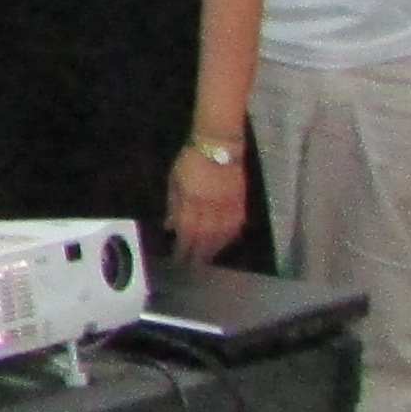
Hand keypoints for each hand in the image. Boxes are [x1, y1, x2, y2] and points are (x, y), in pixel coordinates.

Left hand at [167, 148, 247, 266]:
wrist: (220, 145)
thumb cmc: (192, 160)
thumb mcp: (175, 179)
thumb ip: (173, 204)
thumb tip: (170, 227)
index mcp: (191, 200)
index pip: (187, 230)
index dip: (183, 247)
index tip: (178, 259)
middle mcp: (210, 206)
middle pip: (204, 236)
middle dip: (197, 253)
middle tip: (192, 266)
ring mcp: (227, 204)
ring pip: (221, 234)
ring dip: (213, 249)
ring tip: (207, 259)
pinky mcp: (240, 202)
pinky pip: (236, 225)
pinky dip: (229, 237)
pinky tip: (225, 244)